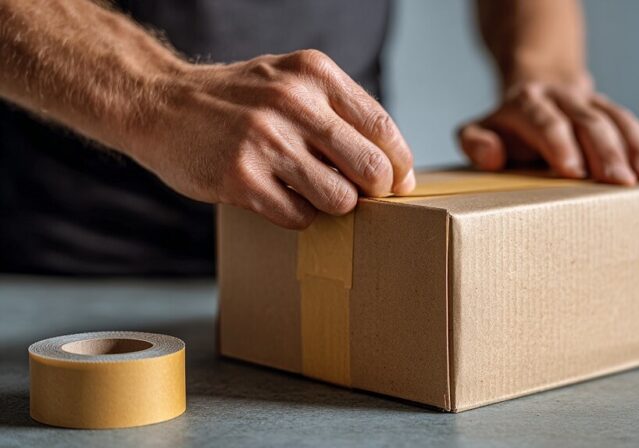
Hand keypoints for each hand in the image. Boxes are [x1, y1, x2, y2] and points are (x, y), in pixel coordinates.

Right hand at [127, 50, 414, 228]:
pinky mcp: (241, 179)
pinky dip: (300, 216)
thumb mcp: (289, 80)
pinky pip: (300, 216)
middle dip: (376, 191)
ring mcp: (265, 141)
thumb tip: (392, 164)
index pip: (382, 127)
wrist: (161, 104)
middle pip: (371, 168)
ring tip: (314, 194)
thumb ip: (338, 110)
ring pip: (339, 199)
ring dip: (334, 205)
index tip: (399, 182)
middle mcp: (293, 103)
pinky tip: (284, 199)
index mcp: (313, 73)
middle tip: (362, 196)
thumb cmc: (237, 99)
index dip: (400, 164)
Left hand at [458, 74, 638, 184]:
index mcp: (528, 103)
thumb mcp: (478, 130)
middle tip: (620, 184)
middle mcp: (564, 98)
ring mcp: (593, 103)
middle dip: (607, 152)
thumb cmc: (506, 127)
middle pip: (589, 122)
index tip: (573, 172)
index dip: (560, 144)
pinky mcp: (615, 113)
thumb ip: (476, 142)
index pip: (546, 121)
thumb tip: (492, 156)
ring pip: (620, 122)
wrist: (536, 91)